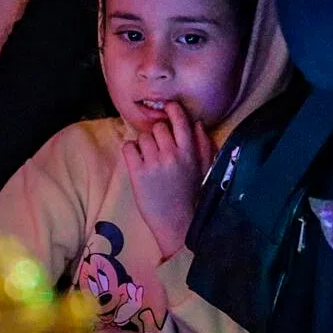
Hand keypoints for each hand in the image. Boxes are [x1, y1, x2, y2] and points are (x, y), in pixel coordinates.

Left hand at [123, 102, 214, 259]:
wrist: (178, 223)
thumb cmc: (192, 196)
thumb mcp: (205, 170)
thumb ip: (203, 145)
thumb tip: (197, 122)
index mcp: (189, 152)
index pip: (179, 120)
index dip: (172, 110)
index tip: (168, 108)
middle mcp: (171, 154)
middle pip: (158, 127)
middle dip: (157, 134)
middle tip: (158, 146)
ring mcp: (153, 163)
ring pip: (142, 137)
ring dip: (144, 144)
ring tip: (148, 158)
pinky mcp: (137, 173)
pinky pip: (128, 147)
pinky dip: (130, 150)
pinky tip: (137, 160)